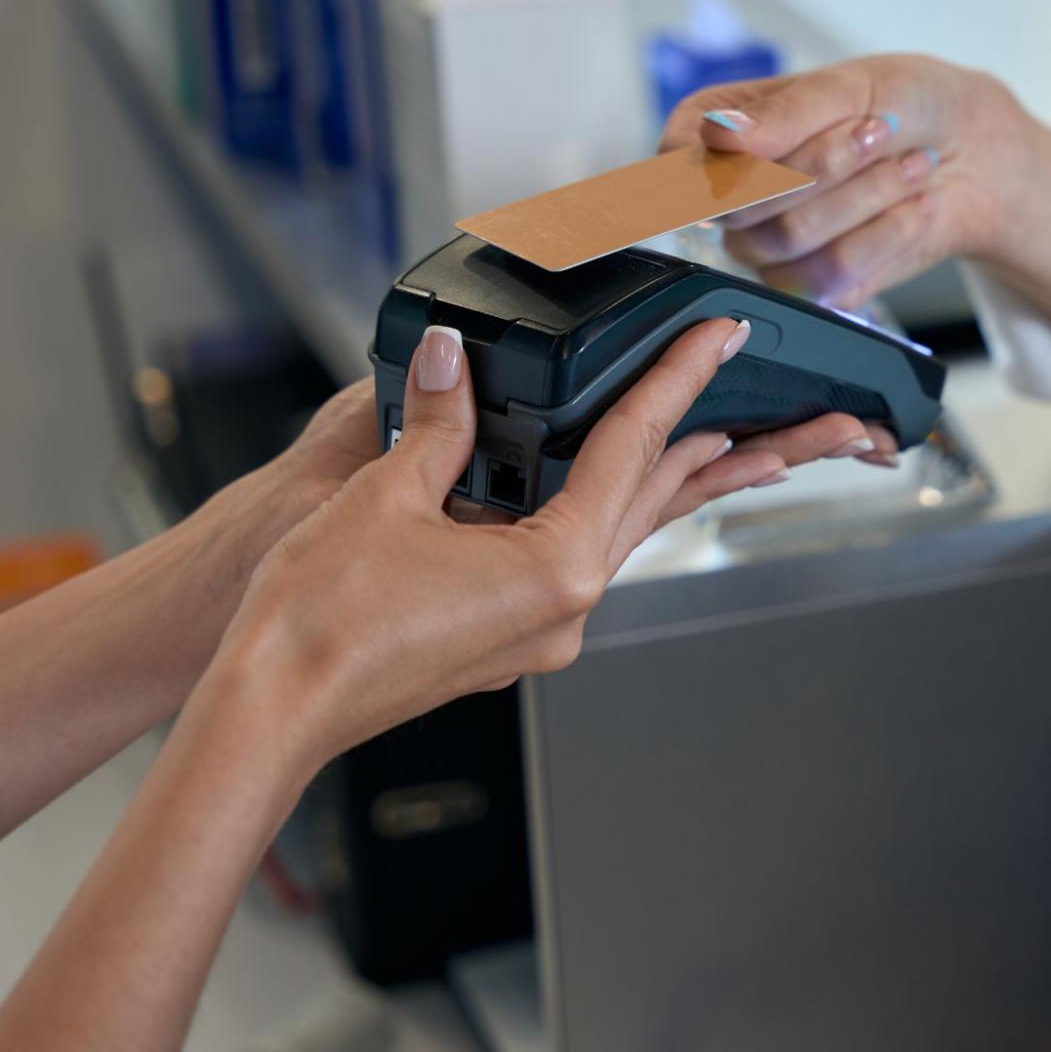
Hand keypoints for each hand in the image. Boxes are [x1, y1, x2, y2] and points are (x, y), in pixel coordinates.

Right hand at [195, 319, 789, 775]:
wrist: (273, 711)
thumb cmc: (319, 628)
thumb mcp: (384, 494)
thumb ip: (437, 422)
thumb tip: (454, 360)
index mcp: (555, 571)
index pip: (634, 450)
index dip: (678, 380)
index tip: (721, 340)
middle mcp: (563, 610)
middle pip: (652, 503)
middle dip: (715, 448)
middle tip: (777, 407)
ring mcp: (539, 632)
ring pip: (621, 537)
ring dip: (670, 487)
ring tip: (731, 449)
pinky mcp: (508, 638)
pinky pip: (574, 562)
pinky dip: (604, 517)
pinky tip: (610, 497)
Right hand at [660, 54, 1050, 340]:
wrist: (975, 154)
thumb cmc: (907, 103)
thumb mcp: (853, 85)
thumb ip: (786, 113)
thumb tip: (717, 136)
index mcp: (715, 128)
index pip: (677, 158)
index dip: (719, 160)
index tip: (761, 144)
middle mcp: (730, 194)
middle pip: (740, 201)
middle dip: (824, 163)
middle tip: (875, 130)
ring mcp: (767, 247)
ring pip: (791, 238)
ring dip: (866, 195)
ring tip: (911, 163)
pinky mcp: (813, 288)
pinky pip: (833, 275)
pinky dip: (887, 235)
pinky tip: (913, 206)